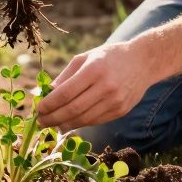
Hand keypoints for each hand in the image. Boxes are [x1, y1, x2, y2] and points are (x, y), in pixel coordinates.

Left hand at [36, 42, 152, 132]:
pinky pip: (96, 121)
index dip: (50, 104)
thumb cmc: (108, 57)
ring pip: (84, 119)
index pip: (66, 93)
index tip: (38, 109)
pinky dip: (80, 124)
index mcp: (94, 69)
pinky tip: (69, 123)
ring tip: (52, 124)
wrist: (143, 62)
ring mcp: (115, 101)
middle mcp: (105, 86)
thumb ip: (65, 76)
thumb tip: (47, 94)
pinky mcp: (121, 111)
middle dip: (53, 118)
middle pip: (73, 109)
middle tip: (41, 122)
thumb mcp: (85, 57)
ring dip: (65, 124)